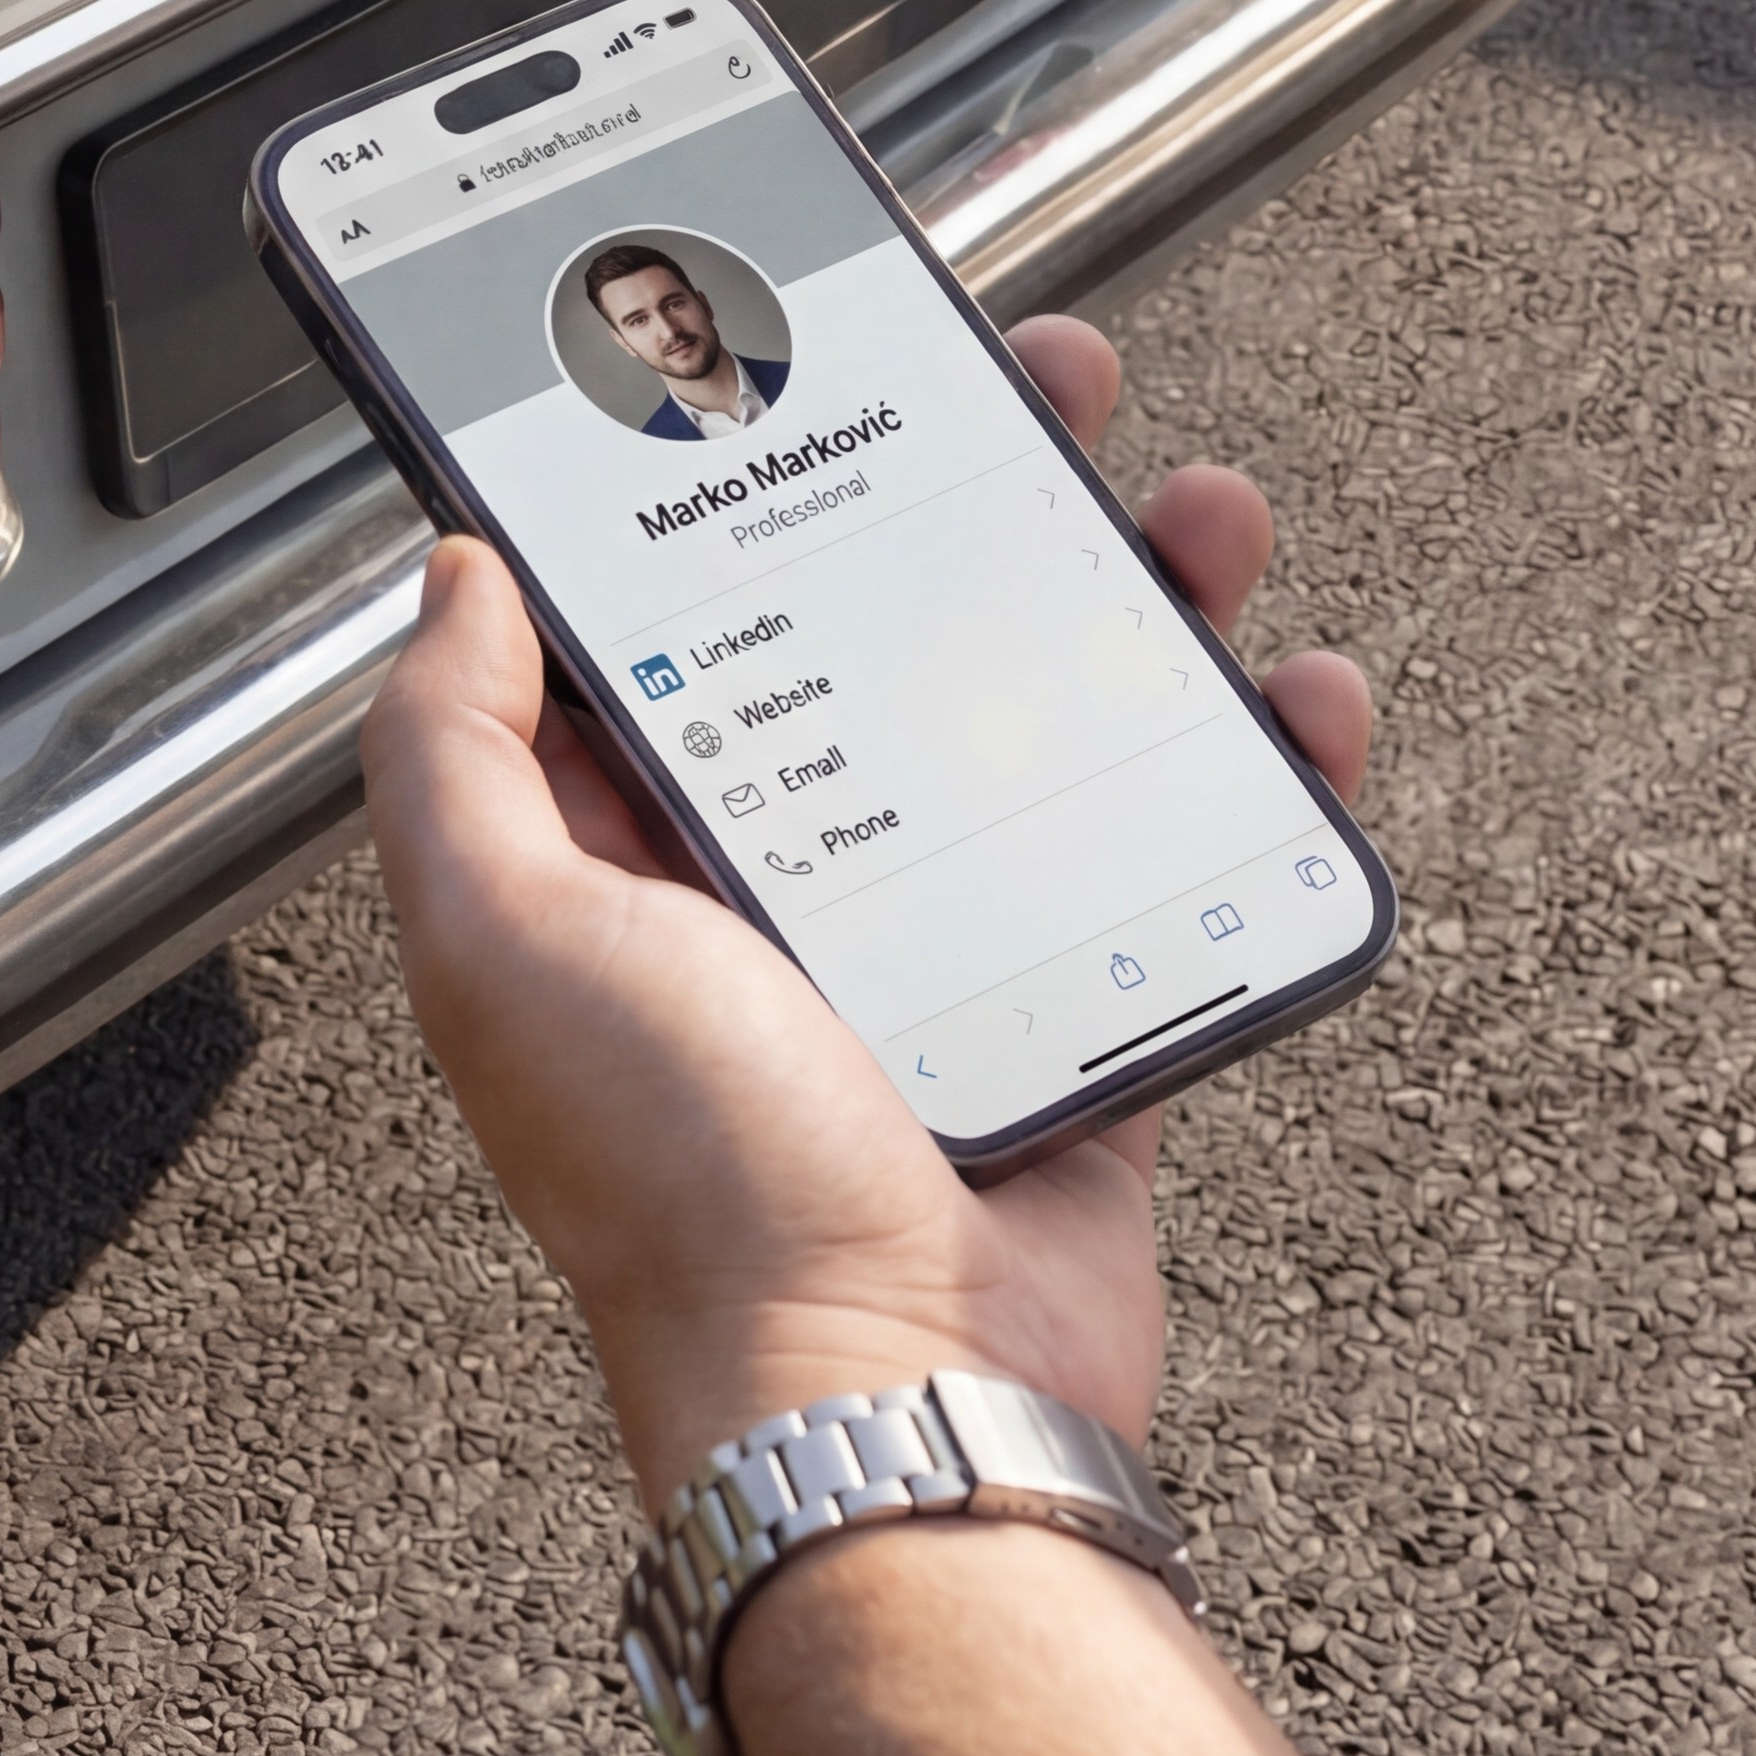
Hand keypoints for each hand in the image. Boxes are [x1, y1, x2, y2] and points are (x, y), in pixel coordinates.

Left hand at [357, 314, 1371, 1505]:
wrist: (893, 1408)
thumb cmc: (686, 1190)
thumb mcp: (506, 933)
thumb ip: (453, 746)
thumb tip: (458, 568)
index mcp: (635, 837)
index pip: (686, 593)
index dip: (741, 461)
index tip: (811, 347)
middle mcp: (786, 868)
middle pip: (894, 610)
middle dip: (980, 476)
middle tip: (1052, 377)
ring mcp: (945, 933)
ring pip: (1052, 698)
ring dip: (1140, 584)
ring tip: (1200, 511)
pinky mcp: (1080, 1003)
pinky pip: (1183, 842)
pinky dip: (1259, 761)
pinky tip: (1302, 697)